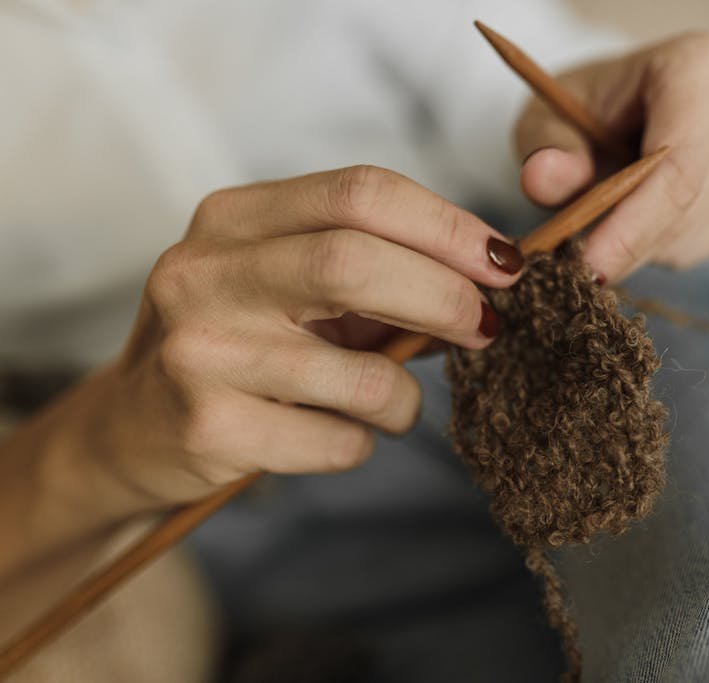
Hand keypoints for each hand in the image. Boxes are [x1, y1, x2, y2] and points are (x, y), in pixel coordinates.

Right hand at [102, 166, 523, 504]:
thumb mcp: (291, 287)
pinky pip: (340, 440)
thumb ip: (374, 274)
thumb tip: (485, 284)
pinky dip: (366, 442)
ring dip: (405, 395)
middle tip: (485, 327)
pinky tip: (338, 433)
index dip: (447, 226)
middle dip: (445, 296)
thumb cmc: (241, 344)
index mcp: (234, 219)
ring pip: (362, 373)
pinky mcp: (209, 427)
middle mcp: (205, 273)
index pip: (359, 193)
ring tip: (395, 403)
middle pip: (356, 262)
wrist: (134, 427)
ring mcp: (201, 351)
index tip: (504, 262)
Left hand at [516, 32, 708, 282]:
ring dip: (644, 244)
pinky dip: (666, 246)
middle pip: (689, 203)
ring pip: (697, 229)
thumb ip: (547, 148)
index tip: (589, 266)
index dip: (634, 224)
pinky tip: (644, 215)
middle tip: (576, 256)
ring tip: (610, 213)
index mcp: (702, 65)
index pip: (679, 163)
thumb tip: (543, 177)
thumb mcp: (548, 116)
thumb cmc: (584, 107)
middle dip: (629, 240)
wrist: (620, 108)